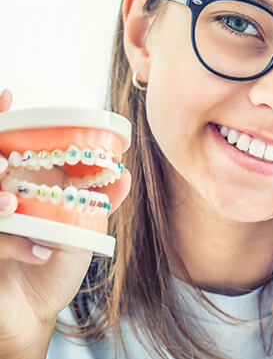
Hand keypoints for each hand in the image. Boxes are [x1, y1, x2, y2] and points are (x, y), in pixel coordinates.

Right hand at [0, 89, 131, 356]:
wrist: (36, 311)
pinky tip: (42, 253)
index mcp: (19, 186)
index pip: (3, 145)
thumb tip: (124, 175)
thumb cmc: (53, 263)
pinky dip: (15, 246)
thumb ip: (100, 200)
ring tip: (12, 209)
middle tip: (3, 161)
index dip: (1, 118)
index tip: (9, 95)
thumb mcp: (81, 230)